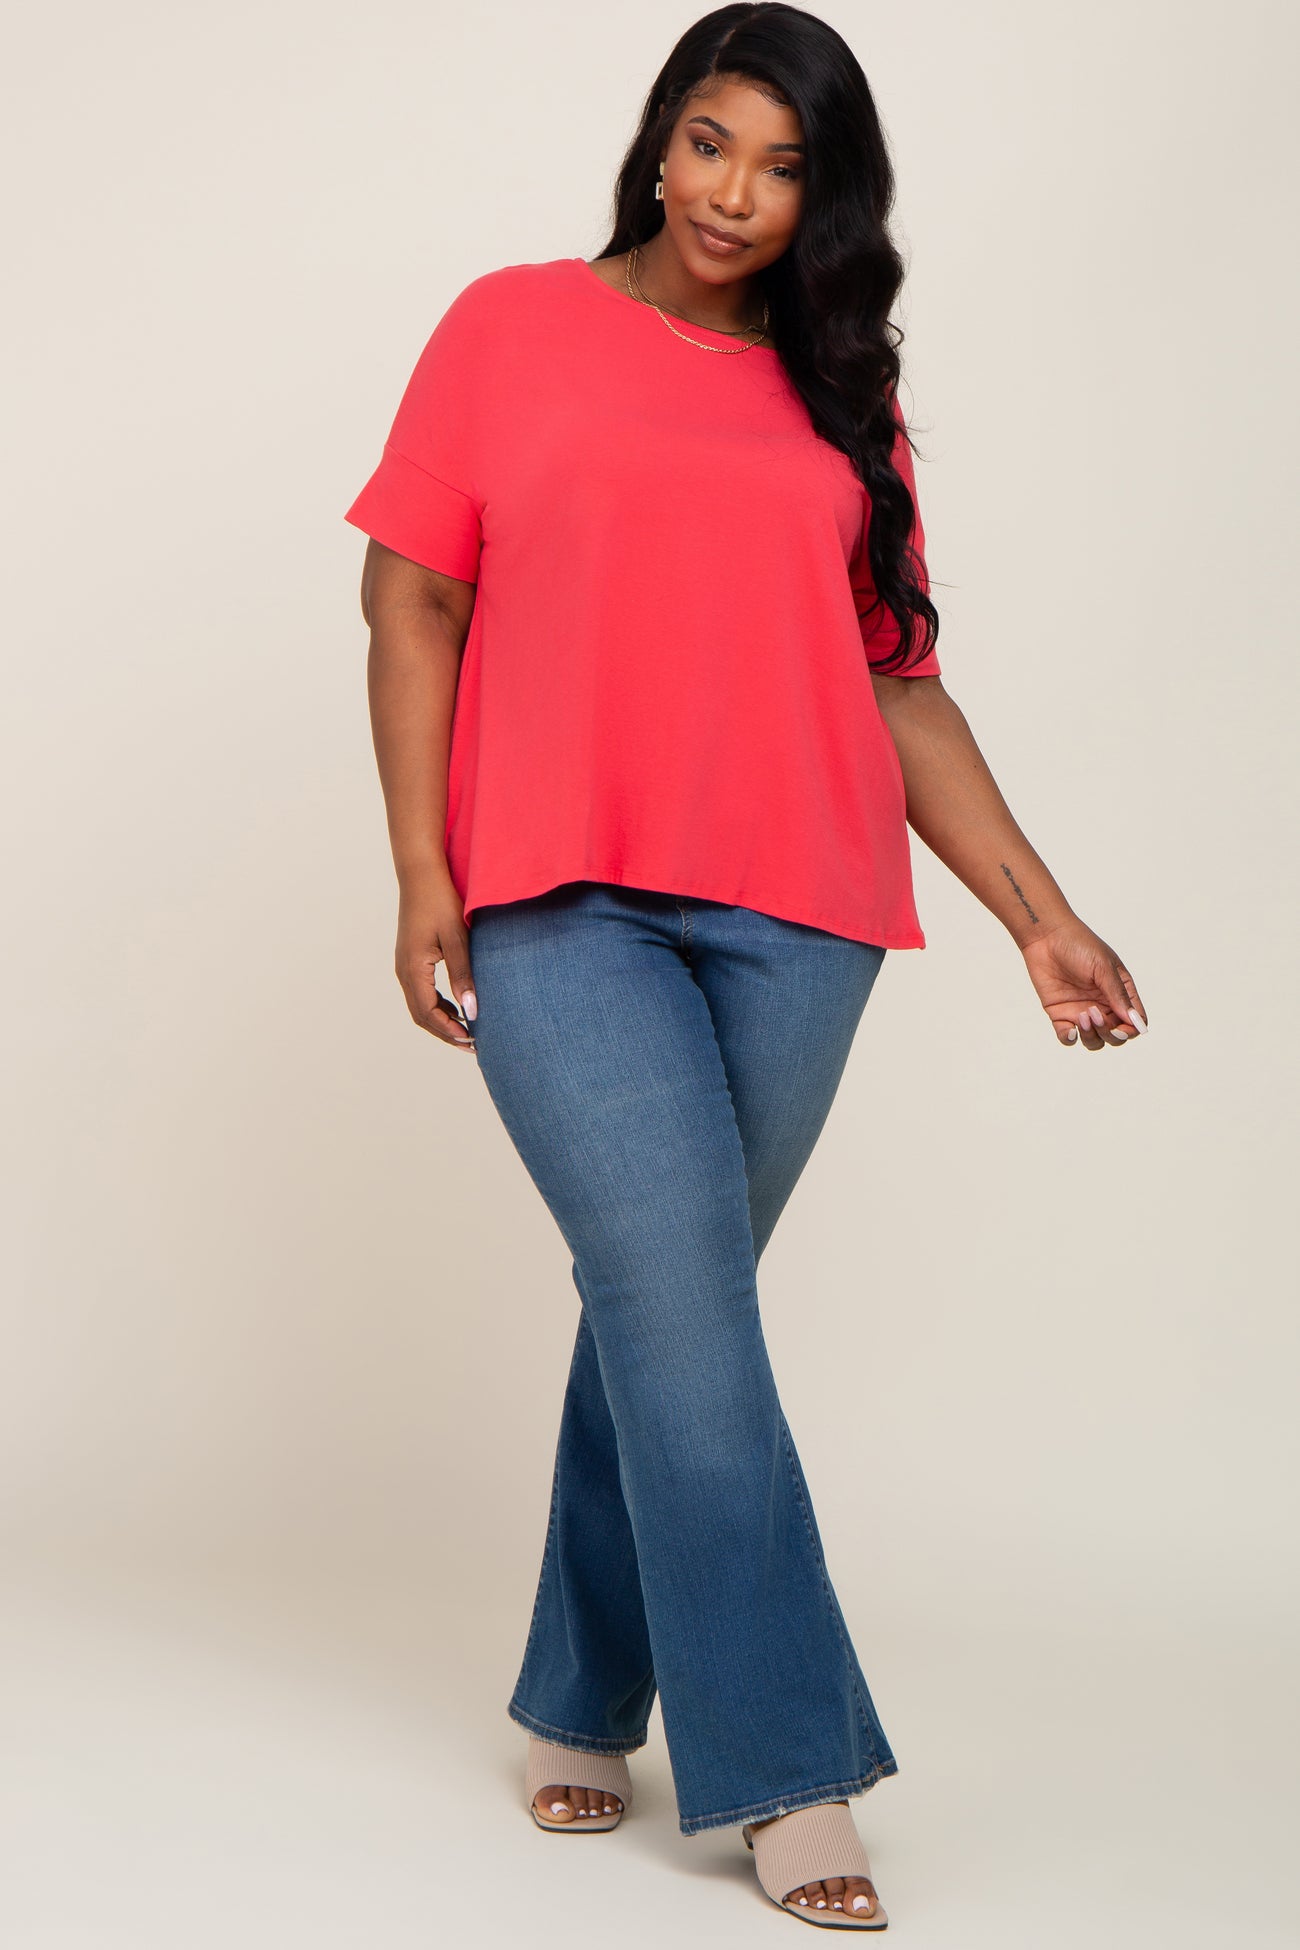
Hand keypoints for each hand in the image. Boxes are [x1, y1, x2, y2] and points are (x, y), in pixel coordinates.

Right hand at [395, 875, 477, 1051]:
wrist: (421, 874)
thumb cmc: (440, 901)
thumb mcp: (457, 938)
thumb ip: (463, 975)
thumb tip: (472, 1012)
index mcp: (413, 969)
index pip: (429, 1013)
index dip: (450, 1031)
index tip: (473, 1041)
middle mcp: (403, 971)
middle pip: (421, 1016)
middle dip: (446, 1032)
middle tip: (473, 1045)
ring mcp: (404, 966)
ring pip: (420, 1006)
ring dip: (442, 1021)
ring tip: (468, 1031)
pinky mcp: (410, 959)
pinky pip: (421, 992)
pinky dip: (438, 1006)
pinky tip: (458, 1007)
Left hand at [1020, 917, 1148, 1050]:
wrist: (1046, 936)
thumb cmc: (1079, 945)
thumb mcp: (1103, 967)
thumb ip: (1117, 994)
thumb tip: (1133, 1021)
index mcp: (1120, 992)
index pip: (1134, 1021)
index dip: (1131, 1030)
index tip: (1122, 1027)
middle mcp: (1104, 1005)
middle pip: (1116, 1036)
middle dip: (1110, 1034)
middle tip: (1095, 1014)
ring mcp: (1082, 1011)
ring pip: (1094, 1040)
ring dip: (1091, 1036)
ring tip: (1082, 1016)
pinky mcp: (1060, 1014)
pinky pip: (1068, 1037)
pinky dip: (1070, 1039)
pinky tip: (1070, 1030)